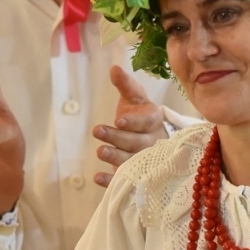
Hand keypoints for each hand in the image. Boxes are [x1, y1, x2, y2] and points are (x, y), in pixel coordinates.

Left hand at [93, 65, 164, 186]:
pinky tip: (97, 177)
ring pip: (130, 161)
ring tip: (100, 151)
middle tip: (97, 131)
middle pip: (135, 142)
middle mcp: (151, 143)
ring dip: (114, 157)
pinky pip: (124, 179)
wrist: (152, 139)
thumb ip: (125, 85)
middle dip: (117, 138)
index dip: (133, 122)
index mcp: (153, 121)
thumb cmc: (141, 116)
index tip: (118, 120)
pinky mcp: (133, 174)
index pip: (146, 122)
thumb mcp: (134, 98)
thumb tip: (114, 68)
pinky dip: (111, 180)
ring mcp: (143, 161)